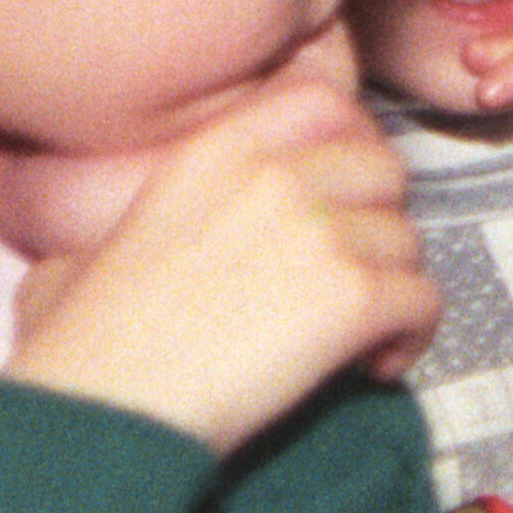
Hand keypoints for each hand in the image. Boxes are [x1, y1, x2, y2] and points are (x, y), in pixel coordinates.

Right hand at [0, 33, 438, 452]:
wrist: (99, 408)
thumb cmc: (88, 345)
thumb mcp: (100, 240)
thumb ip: (160, 214)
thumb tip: (159, 236)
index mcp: (215, 151)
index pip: (324, 103)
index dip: (351, 147)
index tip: (348, 195)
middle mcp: (276, 176)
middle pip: (383, 171)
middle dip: (378, 224)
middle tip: (354, 274)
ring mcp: (320, 231)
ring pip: (409, 242)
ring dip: (392, 289)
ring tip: (356, 337)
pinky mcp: (354, 296)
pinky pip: (424, 301)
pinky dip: (410, 338)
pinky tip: (370, 367)